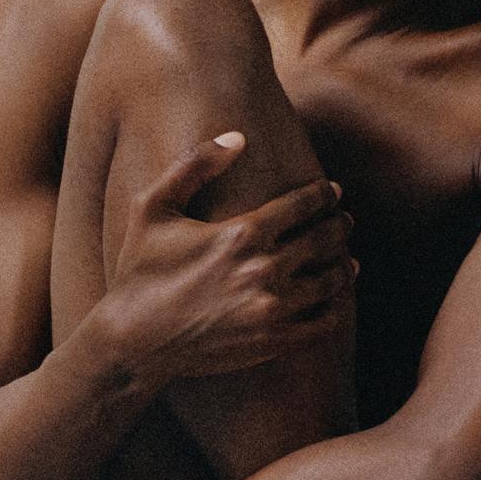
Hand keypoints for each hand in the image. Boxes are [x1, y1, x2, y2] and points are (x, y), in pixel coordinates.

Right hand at [102, 130, 354, 384]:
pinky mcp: (271, 341)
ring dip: (342, 266)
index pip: (303, 205)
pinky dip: (333, 309)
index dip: (323, 195)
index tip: (332, 191)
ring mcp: (271, 309)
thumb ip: (195, 164)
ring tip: (347, 261)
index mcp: (241, 233)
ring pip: (328, 282)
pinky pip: (321, 323)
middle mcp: (263, 270)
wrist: (134, 342)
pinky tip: (333, 301)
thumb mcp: (153, 207)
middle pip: (322, 240)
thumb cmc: (139, 270)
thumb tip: (238, 137)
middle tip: (345, 221)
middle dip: (339, 226)